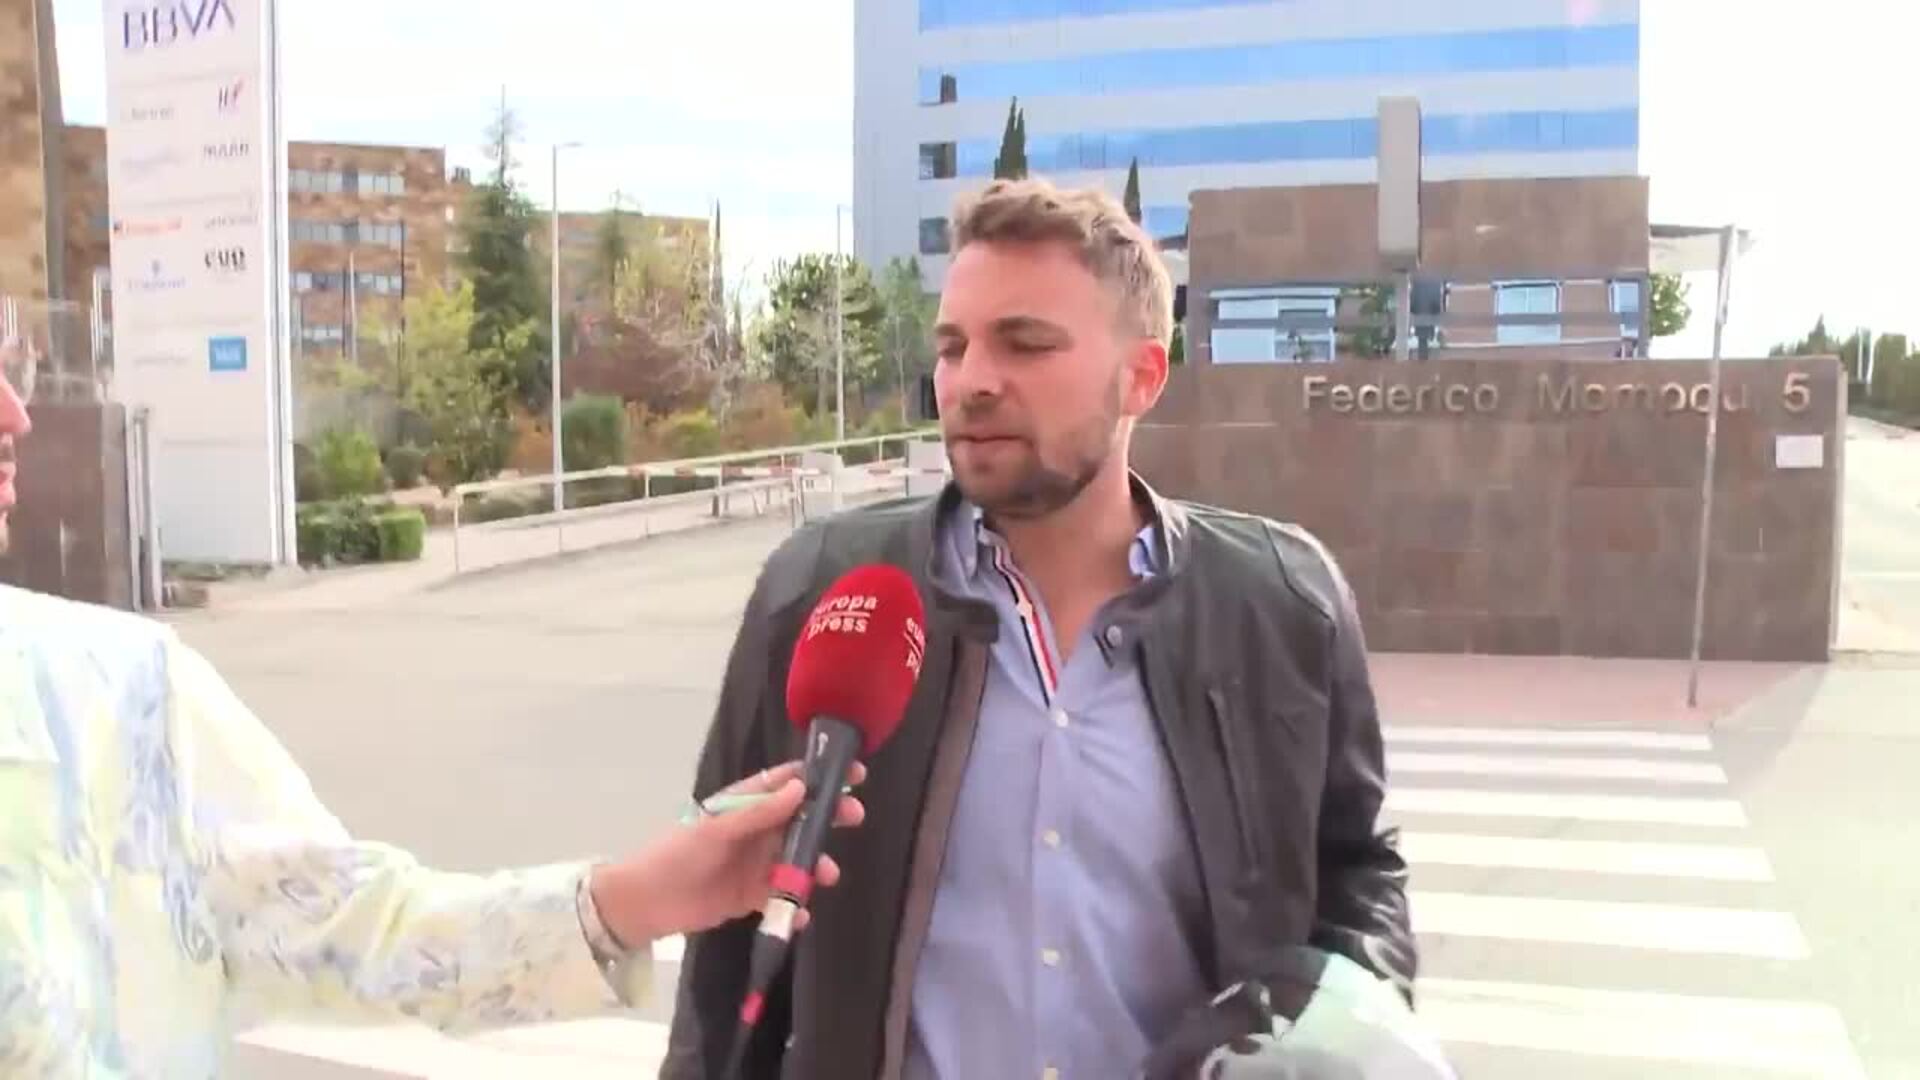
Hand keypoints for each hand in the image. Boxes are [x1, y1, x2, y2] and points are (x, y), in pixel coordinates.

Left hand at [588, 760, 866, 948]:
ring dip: (815, 864)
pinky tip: (800, 914)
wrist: (644, 903)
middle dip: (827, 817)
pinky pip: (781, 896)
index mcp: (744, 805)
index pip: (786, 783)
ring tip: (829, 874)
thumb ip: (759, 812)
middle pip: (799, 819)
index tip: (853, 773)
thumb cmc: (677, 854)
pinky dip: (794, 904)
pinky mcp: (750, 896)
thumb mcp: (716, 828)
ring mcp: (754, 863)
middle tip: (854, 817)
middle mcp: (754, 831)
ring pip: (795, 859)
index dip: (818, 777)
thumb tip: (800, 788)